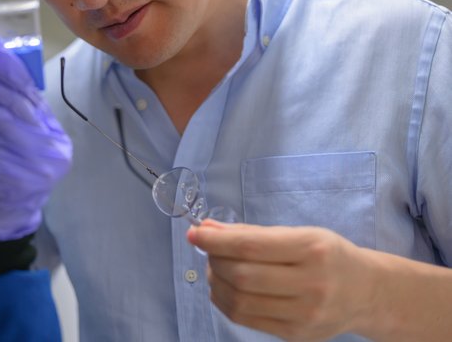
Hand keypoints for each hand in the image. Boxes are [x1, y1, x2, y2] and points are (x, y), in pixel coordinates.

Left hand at [0, 34, 71, 243]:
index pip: (31, 91)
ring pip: (3, 115)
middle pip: (18, 100)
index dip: (10, 64)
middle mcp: (55, 147)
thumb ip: (5, 111)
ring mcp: (42, 163)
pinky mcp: (21, 177)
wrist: (0, 227)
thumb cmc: (1, 180)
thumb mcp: (7, 140)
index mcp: (55, 133)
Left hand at [188, 222, 375, 341]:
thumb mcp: (299, 234)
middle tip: (208, 250)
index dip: (216, 241)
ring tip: (215, 269)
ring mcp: (304, 314)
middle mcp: (311, 284)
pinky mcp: (296, 334)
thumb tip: (208, 230)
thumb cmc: (328, 256)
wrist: (366, 293)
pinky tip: (224, 289)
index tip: (195, 233)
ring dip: (216, 282)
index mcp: (312, 249)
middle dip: (214, 260)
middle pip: (242, 275)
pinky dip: (225, 302)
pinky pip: (246, 319)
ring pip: (240, 300)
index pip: (250, 246)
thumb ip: (252, 233)